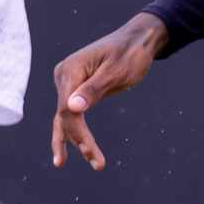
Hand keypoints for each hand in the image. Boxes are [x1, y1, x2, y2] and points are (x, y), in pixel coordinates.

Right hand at [49, 13, 167, 170]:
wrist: (138, 40)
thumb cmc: (130, 53)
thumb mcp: (116, 71)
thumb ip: (93, 89)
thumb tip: (71, 109)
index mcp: (70, 70)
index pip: (66, 108)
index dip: (76, 132)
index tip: (90, 150)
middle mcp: (64, 77)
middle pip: (65, 116)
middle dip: (79, 141)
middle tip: (98, 163)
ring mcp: (69, 83)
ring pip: (66, 119)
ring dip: (76, 142)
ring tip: (94, 164)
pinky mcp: (77, 89)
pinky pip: (72, 114)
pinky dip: (76, 132)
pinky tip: (77, 150)